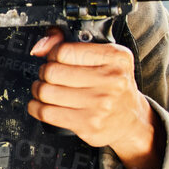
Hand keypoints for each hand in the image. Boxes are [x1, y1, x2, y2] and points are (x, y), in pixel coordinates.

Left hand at [28, 29, 162, 168]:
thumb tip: (40, 47)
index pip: (65, 51)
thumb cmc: (114, 85)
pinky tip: (41, 104)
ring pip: (46, 92)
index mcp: (116, 58)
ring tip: (45, 89)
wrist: (132, 119)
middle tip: (49, 75)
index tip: (55, 58)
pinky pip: (46, 112)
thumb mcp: (105, 57)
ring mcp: (100, 104)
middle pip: (52, 71)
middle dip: (44, 72)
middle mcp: (111, 80)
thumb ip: (70, 43)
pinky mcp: (88, 124)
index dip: (53, 53)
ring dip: (38, 89)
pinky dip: (36, 107)